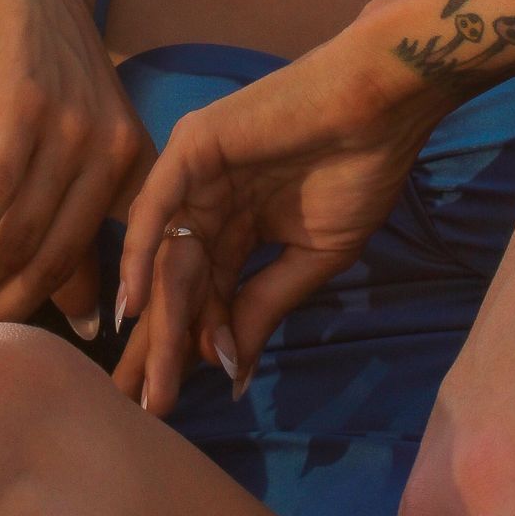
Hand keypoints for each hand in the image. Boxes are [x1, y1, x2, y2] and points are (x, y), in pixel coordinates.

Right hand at [0, 0, 154, 346]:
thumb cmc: (40, 69)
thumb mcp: (76, 144)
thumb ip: (83, 225)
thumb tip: (88, 319)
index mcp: (140, 165)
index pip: (112, 262)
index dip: (74, 321)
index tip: (31, 366)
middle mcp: (118, 150)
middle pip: (59, 257)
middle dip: (3, 316)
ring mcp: (75, 127)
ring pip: (23, 233)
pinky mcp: (27, 108)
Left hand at [118, 1, 448, 390]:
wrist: (380, 107)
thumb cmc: (359, 171)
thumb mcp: (311, 257)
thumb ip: (263, 305)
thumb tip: (231, 370)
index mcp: (235, 228)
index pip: (203, 297)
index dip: (192, 350)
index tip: (176, 405)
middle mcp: (206, 204)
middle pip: (175, 286)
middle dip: (161, 348)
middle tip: (144, 408)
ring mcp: (194, 175)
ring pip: (167, 258)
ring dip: (158, 321)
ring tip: (149, 380)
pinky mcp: (190, 148)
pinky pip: (157, 208)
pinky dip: (141, 256)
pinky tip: (134, 307)